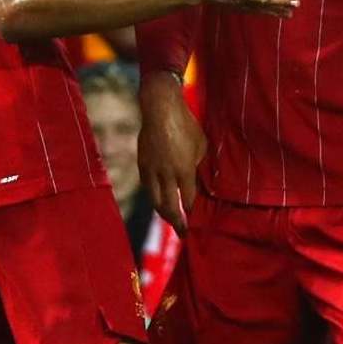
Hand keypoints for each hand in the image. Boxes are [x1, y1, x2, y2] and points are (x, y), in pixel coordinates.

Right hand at [138, 82, 206, 225]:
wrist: (160, 109)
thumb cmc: (186, 125)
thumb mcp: (200, 146)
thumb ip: (196, 165)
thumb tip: (195, 179)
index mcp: (183, 170)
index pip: (188, 200)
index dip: (192, 214)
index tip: (196, 223)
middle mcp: (166, 174)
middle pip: (169, 207)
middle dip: (177, 223)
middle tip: (183, 234)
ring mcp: (151, 170)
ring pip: (155, 200)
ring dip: (163, 214)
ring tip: (171, 221)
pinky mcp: (142, 164)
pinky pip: (148, 187)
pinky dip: (154, 197)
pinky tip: (160, 201)